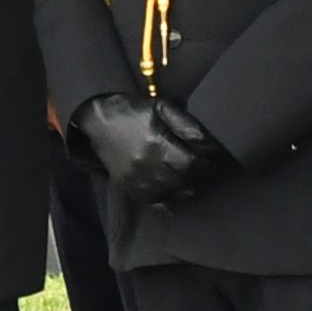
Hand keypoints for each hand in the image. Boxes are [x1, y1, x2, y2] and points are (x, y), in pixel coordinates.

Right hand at [78, 93, 231, 210]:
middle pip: (184, 181)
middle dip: (200, 176)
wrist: (98, 122)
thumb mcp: (163, 108)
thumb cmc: (134, 112)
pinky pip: (156, 202)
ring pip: (172, 194)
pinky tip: (175, 189)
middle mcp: (146, 166)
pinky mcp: (129, 188)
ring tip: (191, 177)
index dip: (207, 164)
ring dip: (187, 187)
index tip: (212, 159)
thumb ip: (187, 126)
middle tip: (205, 168)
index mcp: (156, 143)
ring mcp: (136, 180)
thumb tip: (211, 144)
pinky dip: (170, 198)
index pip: (192, 164)